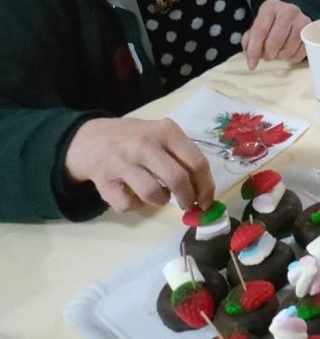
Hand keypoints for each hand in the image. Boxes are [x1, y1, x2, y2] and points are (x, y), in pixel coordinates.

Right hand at [64, 117, 214, 213]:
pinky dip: (137, 206)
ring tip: (159, 195)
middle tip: (188, 205)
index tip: (207, 201)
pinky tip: (136, 196)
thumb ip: (183, 156)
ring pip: (153, 194)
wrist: (93, 139)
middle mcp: (145, 145)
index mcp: (166, 132)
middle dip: (188, 198)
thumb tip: (204, 190)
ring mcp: (123, 162)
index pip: (196, 162)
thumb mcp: (163, 135)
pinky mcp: (104, 182)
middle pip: (177, 179)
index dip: (206, 186)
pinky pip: (128, 205)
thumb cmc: (138, 139)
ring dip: (161, 201)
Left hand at [243, 0, 310, 69]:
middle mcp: (288, 11)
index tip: (251, 64)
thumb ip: (250, 39)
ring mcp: (303, 21)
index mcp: (270, 7)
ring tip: (278, 53)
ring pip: (288, 49)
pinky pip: (300, 53)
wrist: (293, 15)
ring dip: (280, 56)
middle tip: (267, 56)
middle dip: (268, 54)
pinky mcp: (311, 31)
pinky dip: (292, 58)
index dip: (254, 50)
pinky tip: (288, 53)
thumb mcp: (258, 24)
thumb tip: (250, 54)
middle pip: (274, 41)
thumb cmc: (272, 23)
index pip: (260, 31)